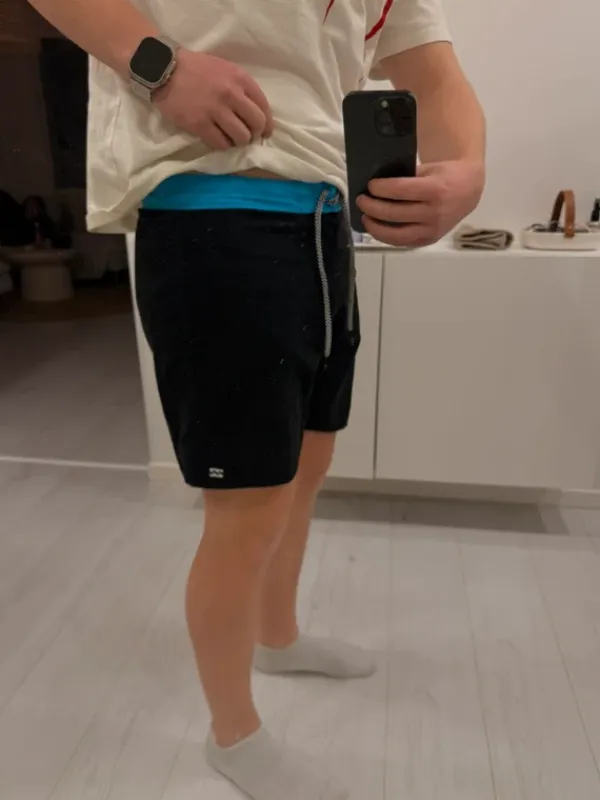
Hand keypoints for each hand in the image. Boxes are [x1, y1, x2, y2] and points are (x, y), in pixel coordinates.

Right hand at [153, 49, 273, 149]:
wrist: (163, 69)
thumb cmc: (195, 69)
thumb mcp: (224, 69)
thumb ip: (241, 88)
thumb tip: (254, 113)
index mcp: (240, 79)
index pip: (264, 107)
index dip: (267, 124)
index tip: (263, 132)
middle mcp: (231, 94)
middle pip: (256, 124)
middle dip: (255, 134)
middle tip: (247, 136)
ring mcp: (215, 110)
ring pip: (241, 137)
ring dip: (238, 142)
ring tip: (230, 138)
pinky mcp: (200, 124)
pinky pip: (221, 144)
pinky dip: (222, 145)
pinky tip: (217, 140)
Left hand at [356, 160, 484, 246]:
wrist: (469, 191)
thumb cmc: (445, 175)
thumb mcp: (429, 169)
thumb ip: (407, 178)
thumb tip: (377, 186)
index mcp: (435, 190)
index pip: (400, 191)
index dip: (381, 189)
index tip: (370, 186)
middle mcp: (434, 213)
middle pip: (394, 214)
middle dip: (372, 207)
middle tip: (361, 200)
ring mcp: (432, 230)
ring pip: (396, 235)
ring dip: (376, 228)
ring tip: (365, 218)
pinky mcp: (429, 240)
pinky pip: (403, 243)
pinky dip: (387, 237)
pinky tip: (377, 229)